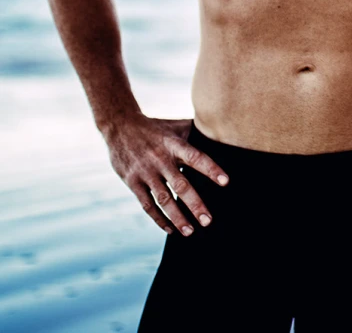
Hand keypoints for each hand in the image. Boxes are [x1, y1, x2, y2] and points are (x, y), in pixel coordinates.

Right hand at [104, 116, 228, 235]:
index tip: (226, 182)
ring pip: (163, 199)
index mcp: (174, 144)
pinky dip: (158, 218)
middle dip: (195, 204)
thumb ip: (196, 132)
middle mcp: (160, 159)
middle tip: (208, 221)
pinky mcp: (133, 182)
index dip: (211, 169)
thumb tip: (223, 133)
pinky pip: (147, 204)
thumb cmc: (156, 127)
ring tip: (190, 231)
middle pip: (180, 185)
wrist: (119, 126)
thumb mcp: (176, 126)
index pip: (196, 157)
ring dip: (177, 217)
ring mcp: (145, 172)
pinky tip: (170, 229)